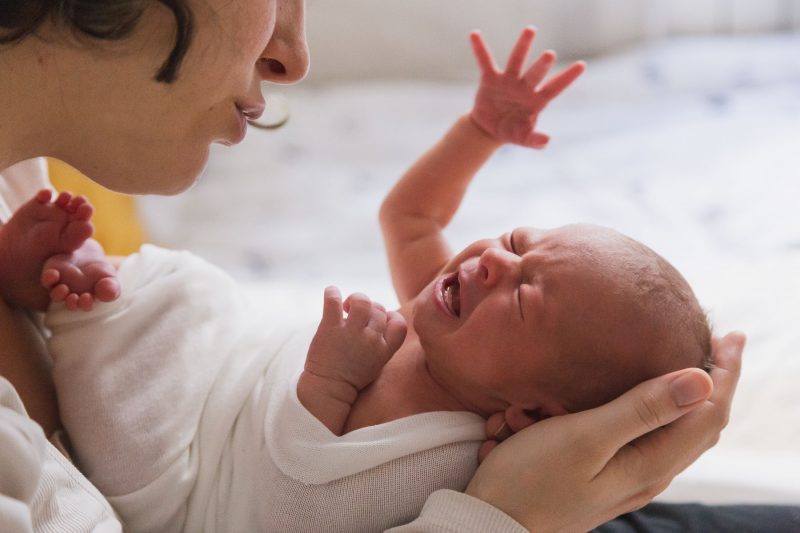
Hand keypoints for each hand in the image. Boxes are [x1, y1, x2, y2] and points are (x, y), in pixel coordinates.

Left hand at [305, 287, 406, 392]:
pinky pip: (333, 300)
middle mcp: (371, 339)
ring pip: (362, 301)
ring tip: (347, 307)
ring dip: (355, 299)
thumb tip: (379, 314)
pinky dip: (332, 292)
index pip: (399, 323)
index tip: (379, 321)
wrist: (327, 390)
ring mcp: (351, 333)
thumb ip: (382, 342)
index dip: (391, 317)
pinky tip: (331, 293)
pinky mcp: (330, 328)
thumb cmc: (351, 378)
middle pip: (378, 310)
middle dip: (369, 308)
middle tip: (356, 317)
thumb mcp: (376, 363)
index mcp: (384, 350)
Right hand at [466, 331, 744, 531]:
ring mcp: (621, 476)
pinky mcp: (597, 475)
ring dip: (618, 398)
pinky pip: (609, 434)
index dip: (726, 373)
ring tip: (562, 396)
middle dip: (698, 380)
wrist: (489, 522)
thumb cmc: (532, 479)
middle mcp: (645, 473)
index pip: (708, 413)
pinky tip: (540, 415)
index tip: (731, 335)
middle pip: (690, 421)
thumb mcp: (586, 437)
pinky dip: (587, 413)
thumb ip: (642, 408)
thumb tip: (702, 379)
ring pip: (645, 425)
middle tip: (710, 343)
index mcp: (650, 463)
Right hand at [470, 26, 585, 147]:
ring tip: (531, 30)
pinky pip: (484, 61)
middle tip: (550, 55)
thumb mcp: (523, 138)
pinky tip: (474, 35)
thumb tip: (546, 141)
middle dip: (542, 65)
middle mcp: (525, 86)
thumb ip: (534, 140)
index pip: (555, 87)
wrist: (489, 129)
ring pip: (517, 60)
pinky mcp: (490, 79)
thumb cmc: (512, 132)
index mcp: (537, 100)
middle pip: (535, 74)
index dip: (567, 77)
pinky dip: (479, 48)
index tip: (582, 65)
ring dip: (523, 46)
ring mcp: (508, 80)